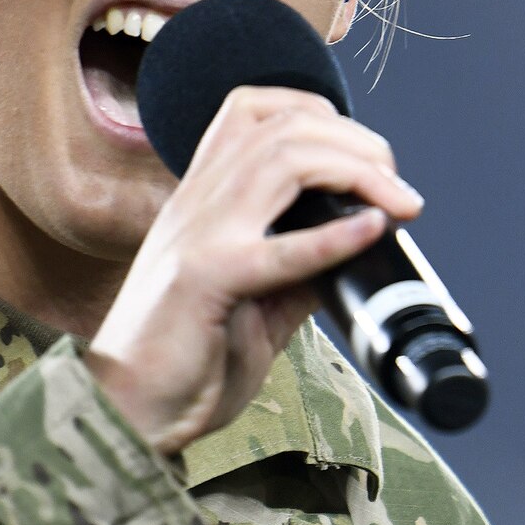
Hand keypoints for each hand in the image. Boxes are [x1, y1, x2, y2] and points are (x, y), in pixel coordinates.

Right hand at [85, 86, 421, 456]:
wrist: (125, 413)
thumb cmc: (184, 363)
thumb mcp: (255, 303)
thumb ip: (301, 269)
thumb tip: (361, 245)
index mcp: (201, 202)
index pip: (254, 111)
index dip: (321, 116)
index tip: (368, 162)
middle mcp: (195, 204)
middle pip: (283, 126)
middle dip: (357, 143)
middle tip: (399, 189)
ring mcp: (196, 236)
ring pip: (281, 159)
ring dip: (355, 170)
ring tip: (395, 203)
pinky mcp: (202, 281)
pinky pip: (276, 249)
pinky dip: (332, 236)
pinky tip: (371, 232)